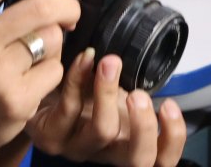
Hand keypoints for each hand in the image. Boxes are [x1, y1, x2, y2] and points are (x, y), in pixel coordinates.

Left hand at [29, 50, 185, 166]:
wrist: (37, 92)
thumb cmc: (79, 92)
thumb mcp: (111, 90)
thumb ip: (129, 82)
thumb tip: (146, 53)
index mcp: (127, 143)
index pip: (159, 159)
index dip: (173, 139)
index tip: (169, 105)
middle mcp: (105, 152)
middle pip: (137, 159)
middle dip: (145, 125)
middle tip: (139, 93)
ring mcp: (76, 147)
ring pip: (102, 132)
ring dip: (109, 93)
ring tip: (109, 64)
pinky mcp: (50, 135)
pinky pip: (69, 108)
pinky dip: (79, 78)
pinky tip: (84, 58)